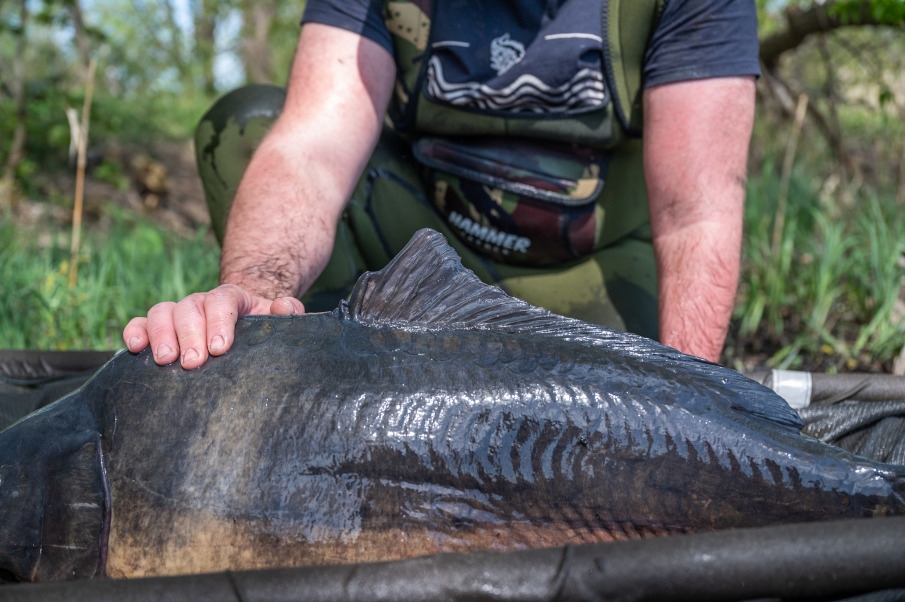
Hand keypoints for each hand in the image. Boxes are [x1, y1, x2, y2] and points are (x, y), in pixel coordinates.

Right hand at [122, 284, 304, 368]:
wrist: (245, 325)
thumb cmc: (262, 326)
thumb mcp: (278, 319)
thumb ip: (288, 311)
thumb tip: (284, 307)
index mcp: (231, 297)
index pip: (222, 300)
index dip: (219, 321)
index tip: (220, 348)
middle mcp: (201, 301)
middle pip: (189, 308)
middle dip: (189, 335)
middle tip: (193, 363)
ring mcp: (179, 313)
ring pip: (162, 312)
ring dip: (160, 335)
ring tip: (165, 361)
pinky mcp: (159, 328)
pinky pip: (141, 323)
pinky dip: (135, 331)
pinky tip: (134, 348)